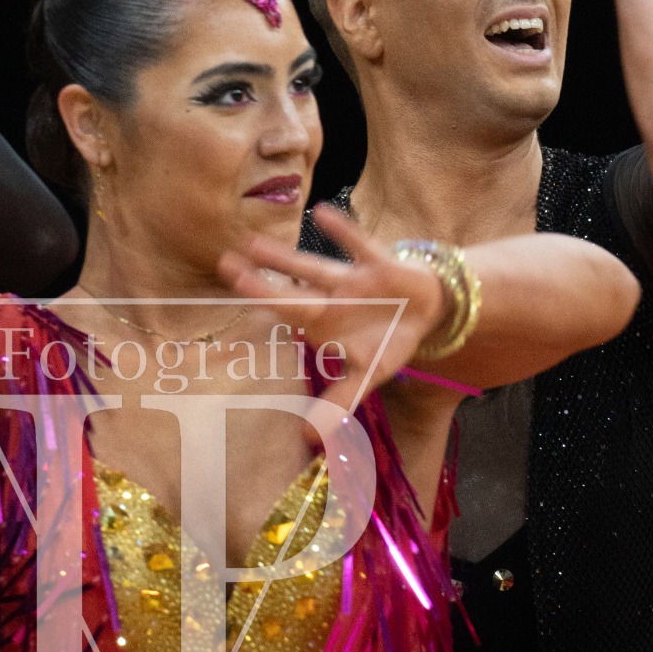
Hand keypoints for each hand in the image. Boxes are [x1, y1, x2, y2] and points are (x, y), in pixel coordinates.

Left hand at [219, 207, 444, 410]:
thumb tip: (307, 438)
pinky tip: (322, 213)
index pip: (283, 319)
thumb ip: (338, 403)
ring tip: (254, 243)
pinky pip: (361, 246)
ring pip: (316, 268)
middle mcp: (329, 299)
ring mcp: (352, 280)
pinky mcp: (381, 264)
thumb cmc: (387, 341)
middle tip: (224, 266)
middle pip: (291, 292)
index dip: (258, 313)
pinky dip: (344, 232)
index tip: (227, 308)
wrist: (428, 310)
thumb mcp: (367, 377)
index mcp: (321, 324)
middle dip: (260, 283)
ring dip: (287, 258)